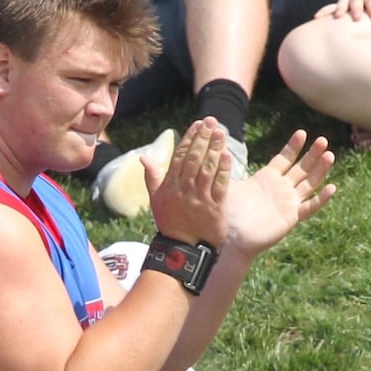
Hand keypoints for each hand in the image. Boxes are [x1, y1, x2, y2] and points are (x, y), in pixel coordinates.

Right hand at [147, 118, 230, 246]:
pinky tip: (227, 155)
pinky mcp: (214, 209)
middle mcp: (184, 190)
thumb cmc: (170, 223)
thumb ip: (152, 177)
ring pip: (206, 169)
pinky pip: (219, 186)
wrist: (182, 250)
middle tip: (212, 121)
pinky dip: (222, 170)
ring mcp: (199, 199)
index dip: (190, 138)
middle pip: (194, 159)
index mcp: (170, 186)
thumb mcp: (156, 200)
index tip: (198, 124)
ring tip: (221, 132)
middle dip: (203, 138)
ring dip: (214, 149)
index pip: (180, 156)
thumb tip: (144, 157)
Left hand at [221, 130, 336, 255]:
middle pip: (301, 167)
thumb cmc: (228, 213)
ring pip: (309, 183)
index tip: (302, 132)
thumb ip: (225, 166)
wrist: (232, 237)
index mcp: (267, 178)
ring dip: (320, 170)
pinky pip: (309, 207)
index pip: (285, 158)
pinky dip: (321, 199)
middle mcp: (281, 188)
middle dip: (312, 154)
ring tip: (330, 155)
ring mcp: (288, 202)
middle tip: (323, 140)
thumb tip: (218, 147)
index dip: (294, 146)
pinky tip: (331, 187)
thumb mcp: (227, 184)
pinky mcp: (291, 217)